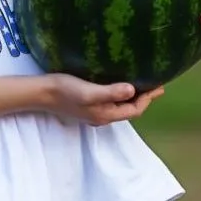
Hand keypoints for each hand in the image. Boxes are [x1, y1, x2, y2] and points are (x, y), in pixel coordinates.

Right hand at [48, 74, 164, 126]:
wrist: (41, 93)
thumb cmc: (65, 90)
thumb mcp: (90, 91)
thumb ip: (111, 92)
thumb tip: (133, 90)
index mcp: (105, 114)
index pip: (134, 110)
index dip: (148, 99)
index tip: (159, 86)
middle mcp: (102, 116)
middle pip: (129, 110)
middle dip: (144, 99)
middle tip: (156, 85)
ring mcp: (94, 112)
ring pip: (120, 106)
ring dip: (133, 96)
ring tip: (143, 84)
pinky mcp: (87, 105)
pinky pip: (110, 102)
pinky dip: (121, 94)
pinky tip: (120, 84)